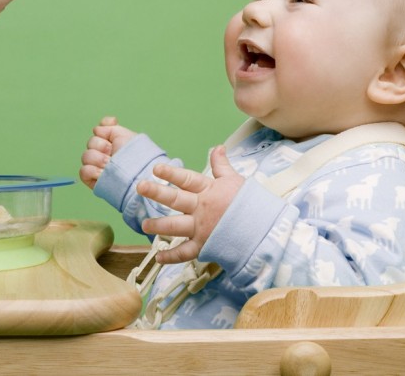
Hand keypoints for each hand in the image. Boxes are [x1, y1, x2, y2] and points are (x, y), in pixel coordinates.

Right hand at [79, 116, 137, 188]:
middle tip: (113, 153)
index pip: (98, 130)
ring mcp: (97, 166)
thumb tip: (96, 129)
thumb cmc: (136, 156)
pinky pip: (83, 171)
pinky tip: (103, 173)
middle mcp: (103, 153)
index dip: (103, 130)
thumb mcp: (125, 135)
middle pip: (90, 142)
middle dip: (102, 146)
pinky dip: (93, 171)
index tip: (112, 133)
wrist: (138, 175)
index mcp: (112, 142)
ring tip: (109, 165)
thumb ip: (109, 126)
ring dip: (99, 159)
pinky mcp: (93, 179)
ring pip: (86, 156)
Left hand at [138, 145, 243, 263]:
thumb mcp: (235, 180)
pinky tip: (159, 257)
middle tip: (141, 187)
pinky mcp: (205, 245)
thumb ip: (221, 165)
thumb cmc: (249, 203)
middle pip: (176, 199)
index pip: (187, 179)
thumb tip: (217, 147)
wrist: (264, 229)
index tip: (156, 169)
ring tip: (144, 224)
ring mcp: (202, 228)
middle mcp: (202, 208)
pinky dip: (172, 256)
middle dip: (157, 193)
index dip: (171, 174)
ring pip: (176, 226)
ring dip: (159, 225)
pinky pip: (185, 252)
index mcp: (208, 191)